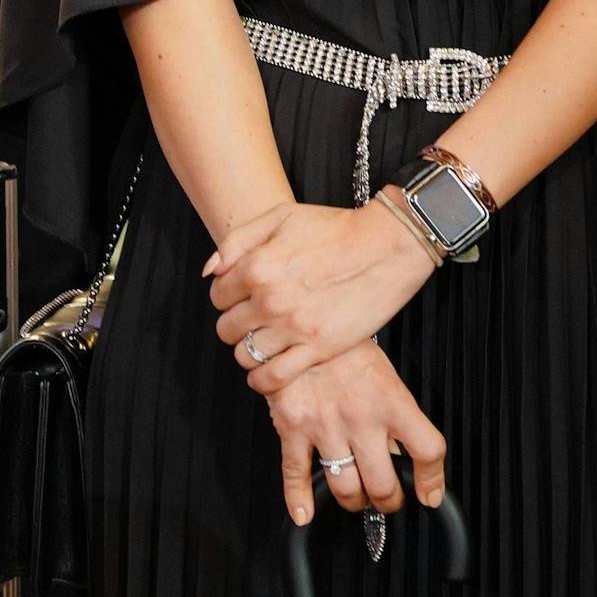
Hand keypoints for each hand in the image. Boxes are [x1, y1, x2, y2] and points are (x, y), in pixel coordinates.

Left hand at [207, 198, 437, 392]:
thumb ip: (237, 241)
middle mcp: (270, 299)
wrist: (386, 246)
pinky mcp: (317, 348)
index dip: (228, 295)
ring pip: (245, 355)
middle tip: (256, 317)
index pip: (217, 296)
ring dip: (250, 349)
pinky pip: (272, 378)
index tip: (244, 295)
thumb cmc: (335, 228)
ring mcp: (294, 327)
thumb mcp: (281, 217)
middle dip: (237, 323)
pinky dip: (263, 379)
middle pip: (227, 328)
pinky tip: (270, 368)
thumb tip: (210, 272)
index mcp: (257, 265)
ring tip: (267, 339)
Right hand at [266, 337, 445, 524]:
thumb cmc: (347, 346)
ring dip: (353, 500)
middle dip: (388, 500)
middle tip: (386, 498)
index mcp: (391, 400)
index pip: (426, 449)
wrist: (304, 319)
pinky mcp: (293, 427)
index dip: (432, 480)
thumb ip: (392, 414)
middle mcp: (361, 418)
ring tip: (356, 495)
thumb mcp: (383, 373)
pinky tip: (305, 513)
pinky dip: (299, 500)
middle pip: (383, 485)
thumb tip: (401, 454)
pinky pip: (296, 475)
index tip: (430, 494)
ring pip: (345, 489)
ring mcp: (326, 425)